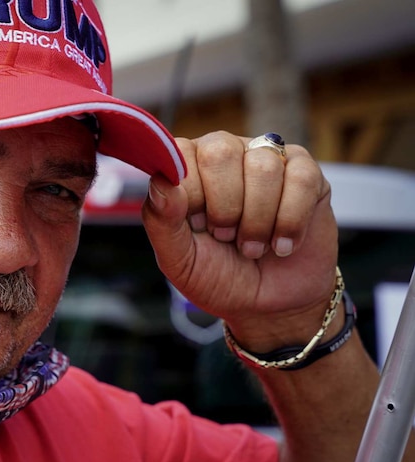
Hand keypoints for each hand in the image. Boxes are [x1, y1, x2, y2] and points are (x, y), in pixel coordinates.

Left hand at [141, 131, 338, 349]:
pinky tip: (282, 244)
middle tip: (226, 237)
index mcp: (186, 168)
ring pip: (263, 166)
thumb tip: (160, 181)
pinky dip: (290, 222)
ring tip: (253, 247)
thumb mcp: (178, 260)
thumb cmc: (217, 276)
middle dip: (224, 207)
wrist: (268, 305)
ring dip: (258, 221)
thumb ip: (161, 221)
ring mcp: (267, 159)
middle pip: (221, 151)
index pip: (179, 153)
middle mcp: (224, 154)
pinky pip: (302, 179)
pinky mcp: (306, 173)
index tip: (198, 227)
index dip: (191, 196)